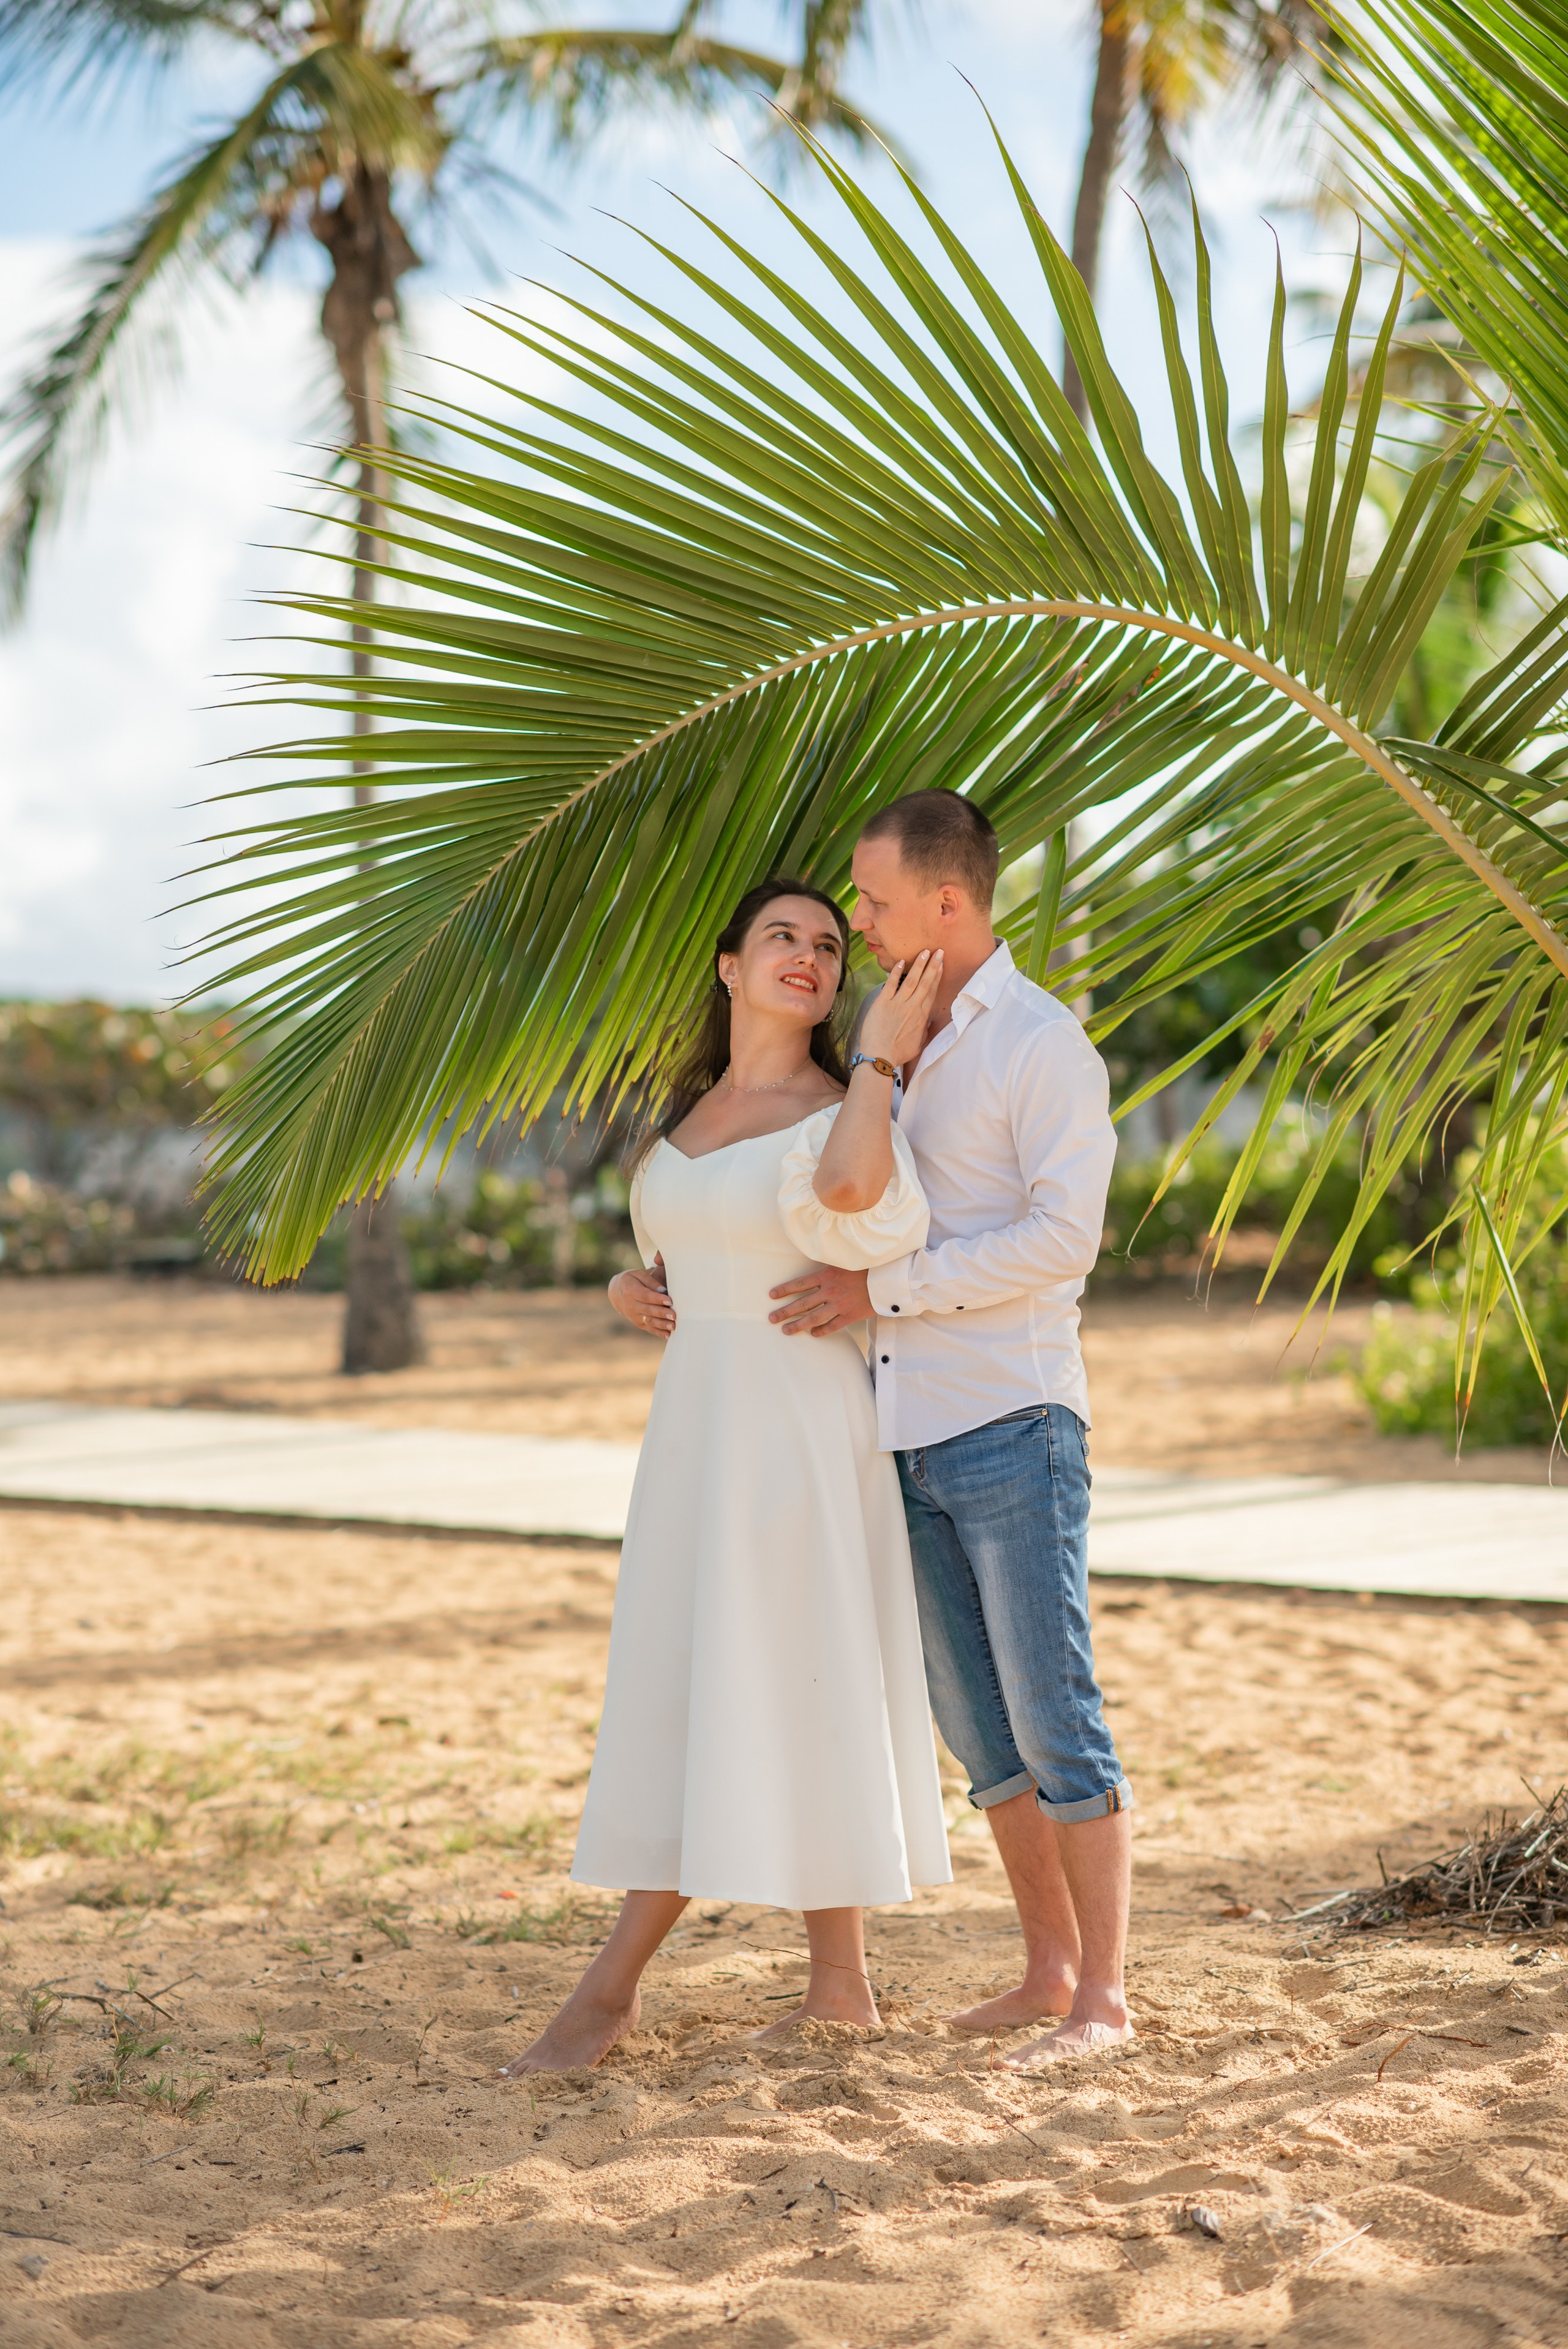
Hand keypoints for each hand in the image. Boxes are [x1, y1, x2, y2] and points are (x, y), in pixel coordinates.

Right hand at [609, 1254, 674, 1336]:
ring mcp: (634, 1316)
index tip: (670, 1301)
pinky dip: (659, 1332)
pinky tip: (669, 1335)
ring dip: (661, 1324)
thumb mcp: (638, 1275)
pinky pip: (649, 1328)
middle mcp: (631, 1305)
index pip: (646, 1296)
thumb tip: (663, 1291)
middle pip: (648, 1310)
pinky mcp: (638, 1323)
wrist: (616, 1293)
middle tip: (674, 1315)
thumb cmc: (631, 1281)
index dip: (658, 1299)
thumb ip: (651, 1282)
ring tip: (673, 1326)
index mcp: (631, 1291)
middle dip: (661, 1313)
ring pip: (649, 1321)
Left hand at [768, 1263, 872, 1334]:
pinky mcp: (850, 1315)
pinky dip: (821, 1331)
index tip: (771, 1295)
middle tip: (771, 1319)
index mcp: (827, 1275)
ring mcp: (839, 1305)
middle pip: (802, 1304)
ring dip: (798, 1325)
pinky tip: (813, 1334)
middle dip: (784, 1311)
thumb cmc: (867, 1266)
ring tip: (786, 1331)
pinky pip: (832, 1326)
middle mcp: (830, 1291)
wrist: (887, 1278)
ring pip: (813, 1318)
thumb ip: (830, 1264)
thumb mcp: (845, 1260)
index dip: (784, 1289)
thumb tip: (817, 1263)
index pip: (800, 1283)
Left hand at [857, 947, 943, 1067]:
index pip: (931, 992)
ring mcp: (897, 1004)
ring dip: (919, 965)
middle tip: (939, 951)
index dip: (937, 977)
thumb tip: (927, 1023)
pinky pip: (891, 984)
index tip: (941, 966)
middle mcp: (912, 1007)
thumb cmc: (898, 1054)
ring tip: (925, 951)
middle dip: (933, 966)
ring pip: (912, 980)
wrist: (880, 1057)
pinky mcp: (882, 1003)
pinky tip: (900, 961)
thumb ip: (923, 1031)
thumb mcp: (917, 1044)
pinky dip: (896, 972)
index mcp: (921, 1017)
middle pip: (926, 983)